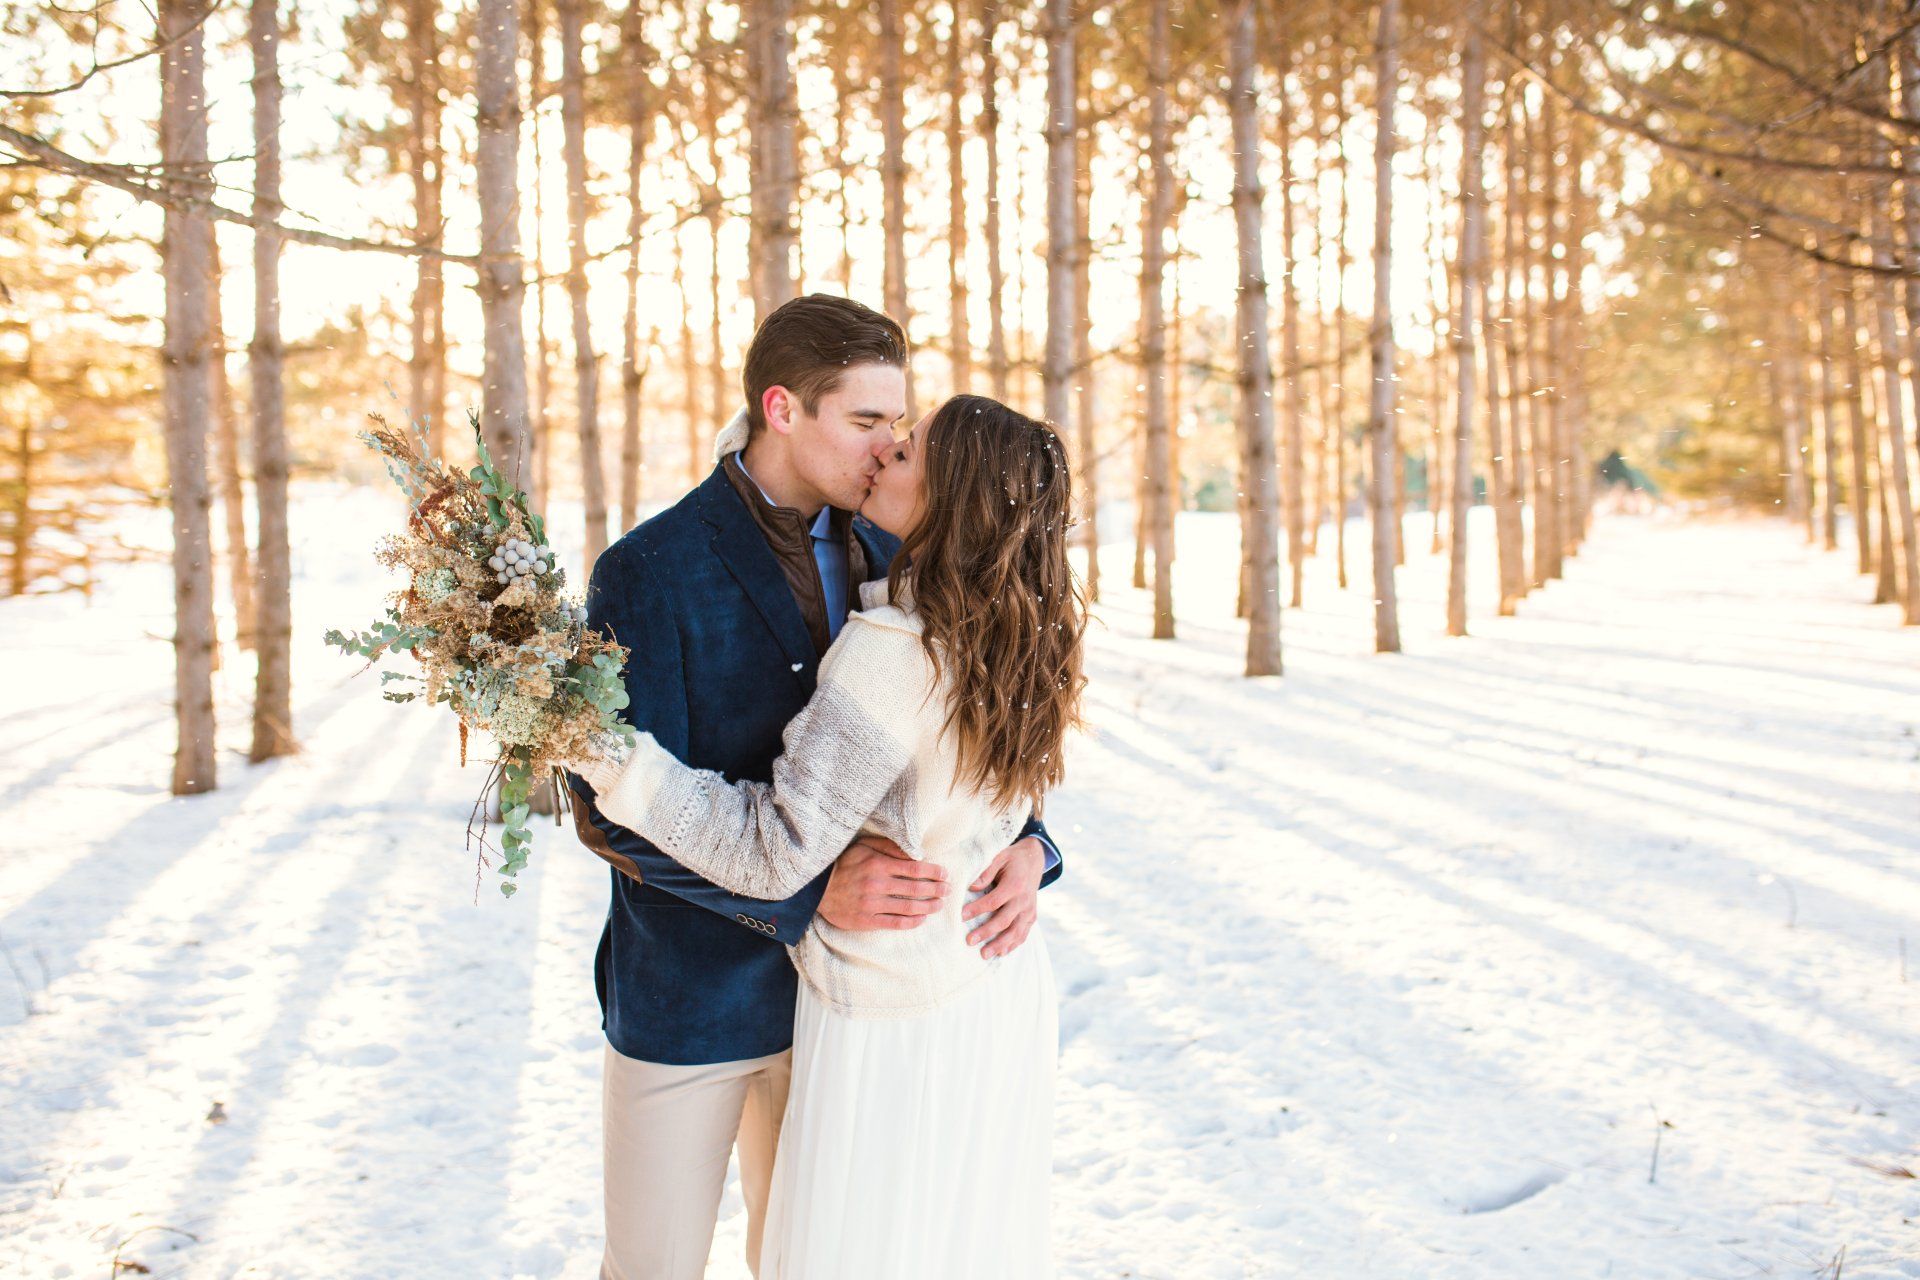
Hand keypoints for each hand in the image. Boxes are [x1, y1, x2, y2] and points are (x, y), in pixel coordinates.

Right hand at [818, 835, 948, 931]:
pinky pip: (895, 923)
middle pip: (916, 888)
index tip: (945, 873)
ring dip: (929, 906)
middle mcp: (877, 885)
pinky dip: (912, 922)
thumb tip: (915, 851)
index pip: (915, 868)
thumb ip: (889, 848)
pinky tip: (922, 919)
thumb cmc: (844, 864)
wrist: (817, 889)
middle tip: (948, 890)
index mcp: (878, 864)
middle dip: (936, 889)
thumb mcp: (863, 847)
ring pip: (909, 907)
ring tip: (940, 904)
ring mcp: (872, 905)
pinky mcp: (867, 921)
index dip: (934, 871)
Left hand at [961, 836, 1043, 957]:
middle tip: (969, 941)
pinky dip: (1013, 945)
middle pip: (1004, 920)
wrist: (1034, 860)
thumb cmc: (1012, 859)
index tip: (961, 916)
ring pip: (1015, 931)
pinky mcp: (1032, 917)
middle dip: (986, 932)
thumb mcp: (999, 857)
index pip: (994, 901)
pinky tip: (1000, 953)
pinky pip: (1023, 934)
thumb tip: (971, 887)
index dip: (977, 909)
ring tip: (984, 954)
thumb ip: (986, 871)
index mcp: (1015, 884)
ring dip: (1000, 944)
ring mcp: (1029, 910)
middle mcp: (1024, 900)